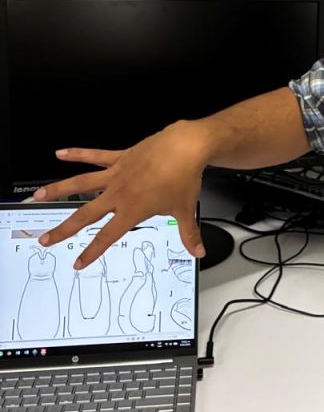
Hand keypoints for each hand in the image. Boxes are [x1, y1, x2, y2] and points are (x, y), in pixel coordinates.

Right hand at [33, 121, 210, 267]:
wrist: (186, 148)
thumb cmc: (184, 177)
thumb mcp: (186, 209)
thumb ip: (188, 234)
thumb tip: (197, 252)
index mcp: (132, 210)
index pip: (107, 237)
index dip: (92, 252)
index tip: (78, 263)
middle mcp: (119, 193)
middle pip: (85, 215)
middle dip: (64, 229)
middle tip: (46, 239)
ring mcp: (117, 174)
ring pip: (80, 184)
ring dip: (58, 190)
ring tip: (38, 196)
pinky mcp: (120, 157)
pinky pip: (94, 156)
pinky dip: (77, 154)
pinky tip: (60, 153)